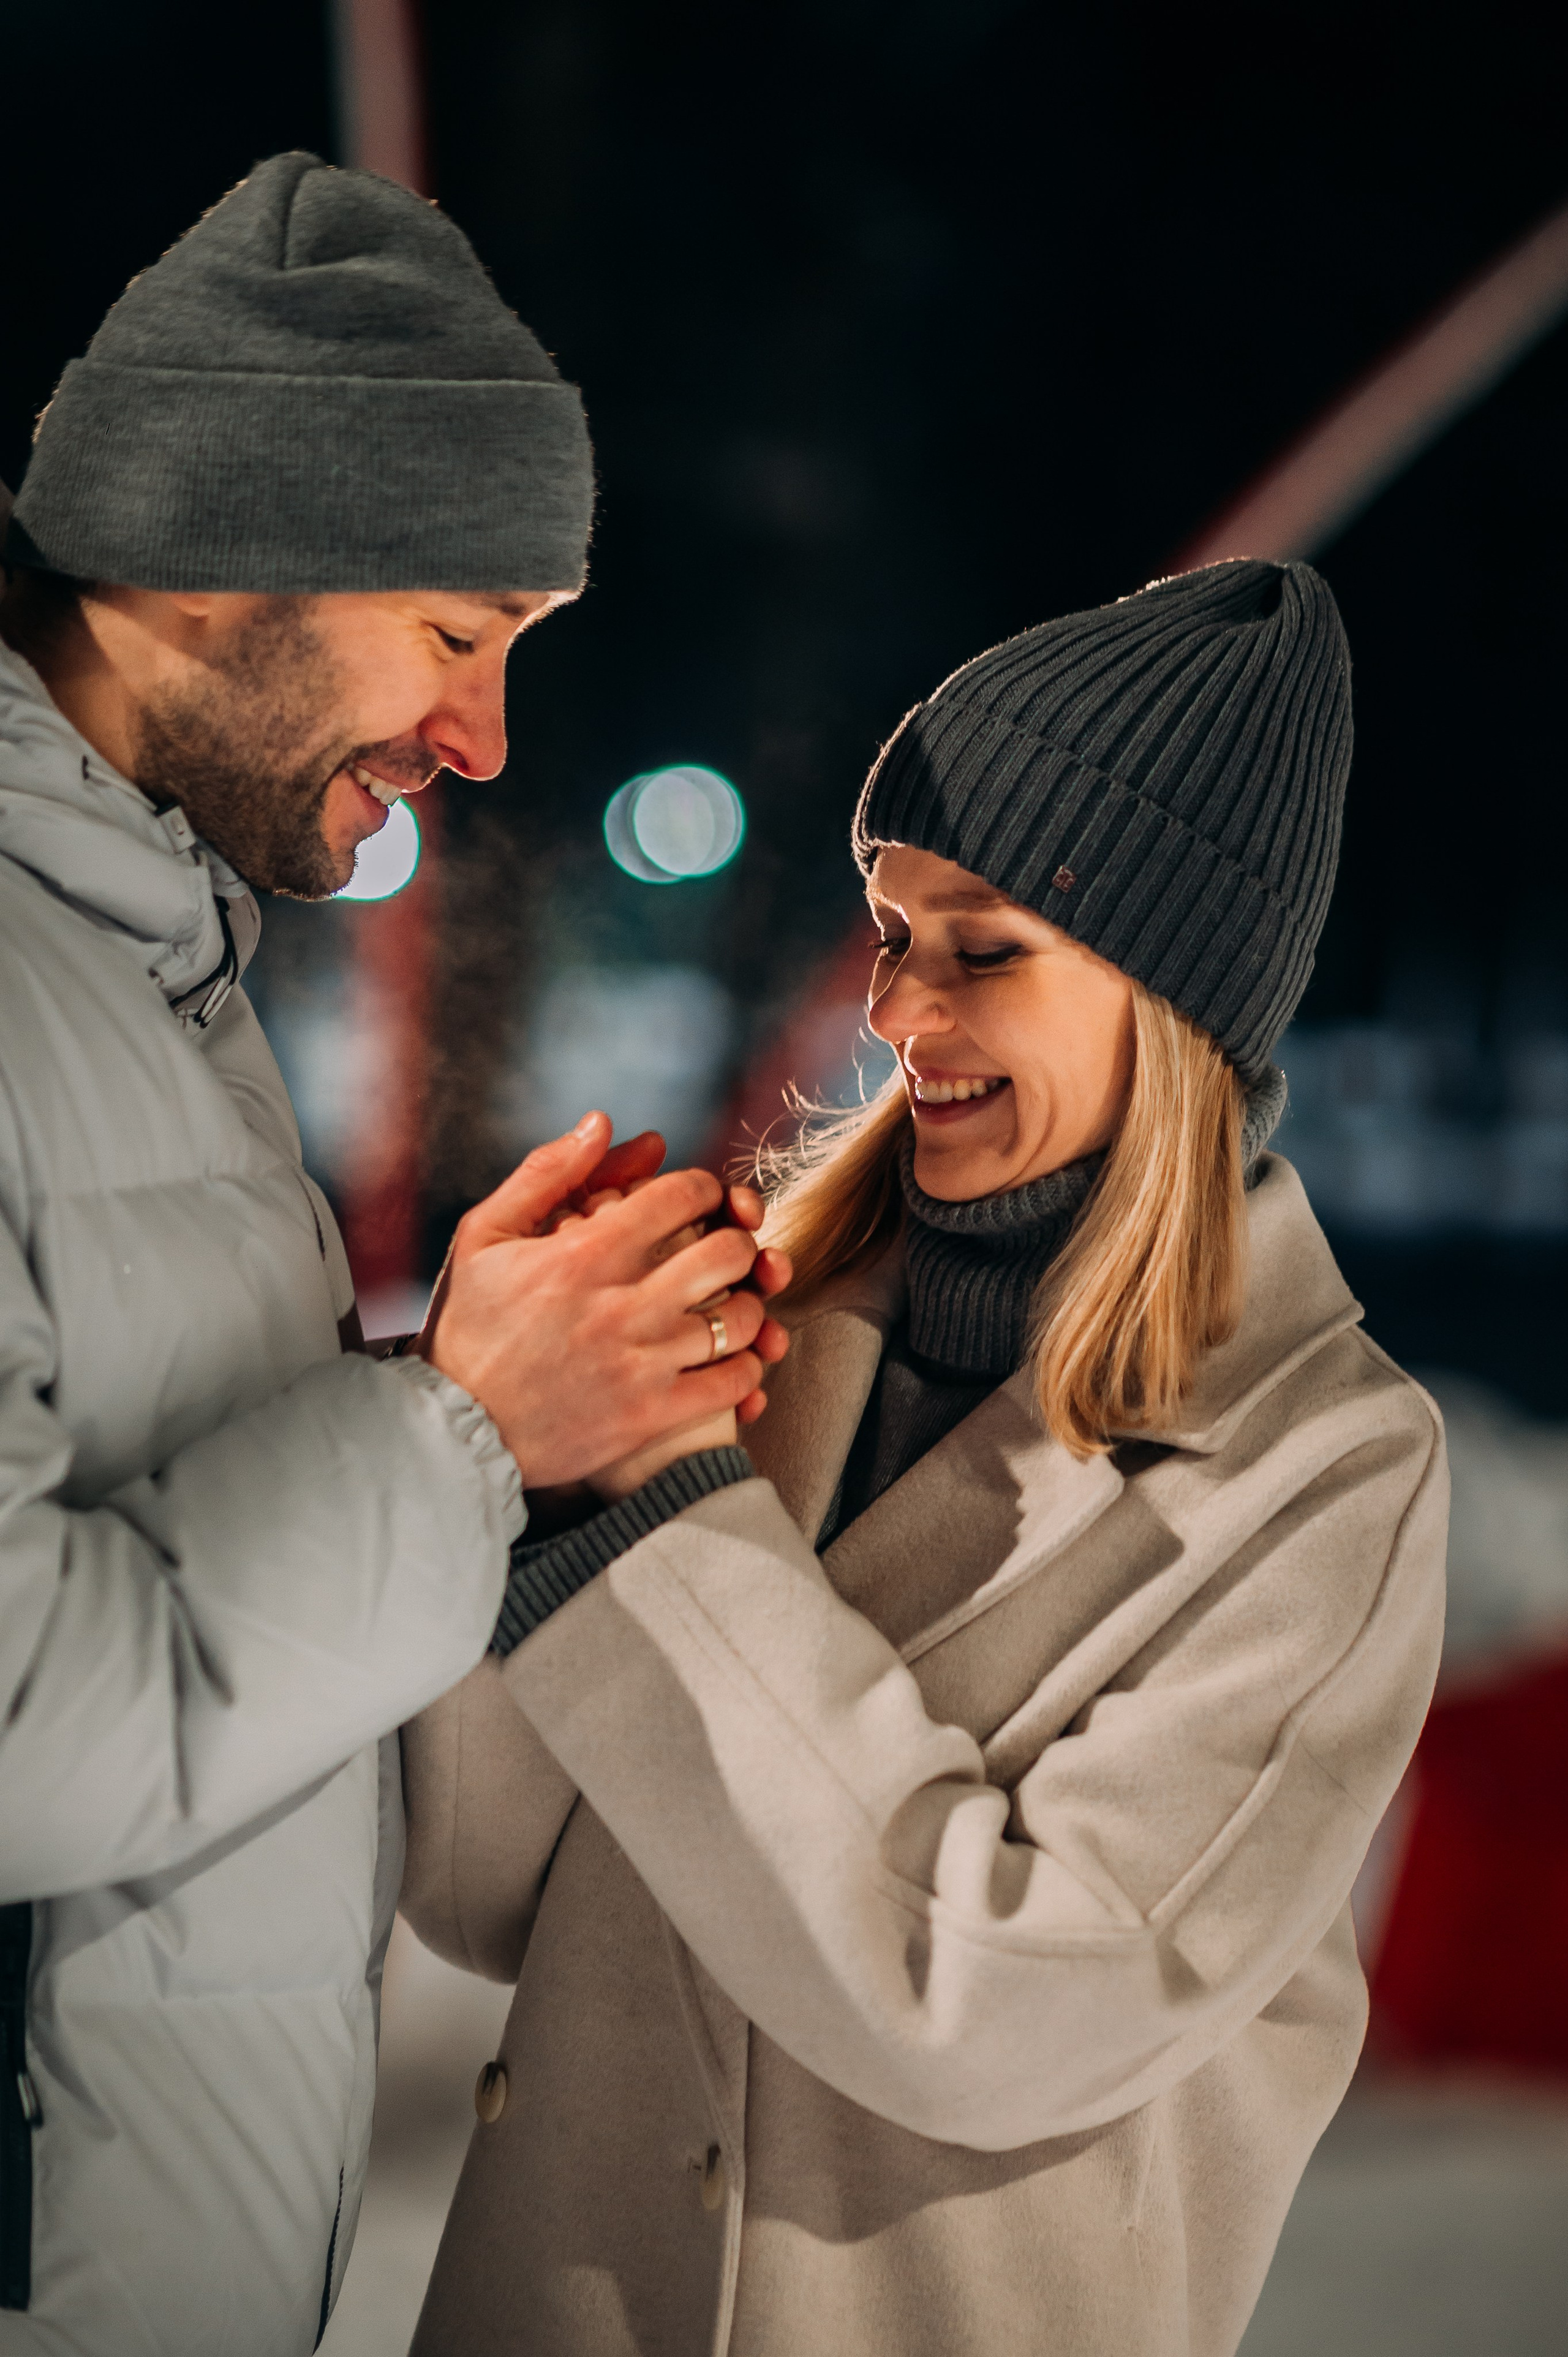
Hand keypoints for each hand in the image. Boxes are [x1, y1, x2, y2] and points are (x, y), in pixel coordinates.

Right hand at [417, 1115, 789, 1488]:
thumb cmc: (469, 1327)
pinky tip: (735, 1356)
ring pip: (740, 1317)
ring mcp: (639, 1362)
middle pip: (727, 1252)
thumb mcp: (485, 1235)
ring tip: (733, 1302)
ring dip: (749, 1303)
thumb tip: (602, 1122)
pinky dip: (748, 1366)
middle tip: (727, 1249)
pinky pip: (731, 1382)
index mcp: (584, 1254)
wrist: (455, 1428)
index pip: (682, 1196)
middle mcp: (619, 1304)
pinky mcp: (650, 1414)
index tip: (702, 1201)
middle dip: (738, 1241)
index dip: (706, 1189)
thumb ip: (546, 1173)